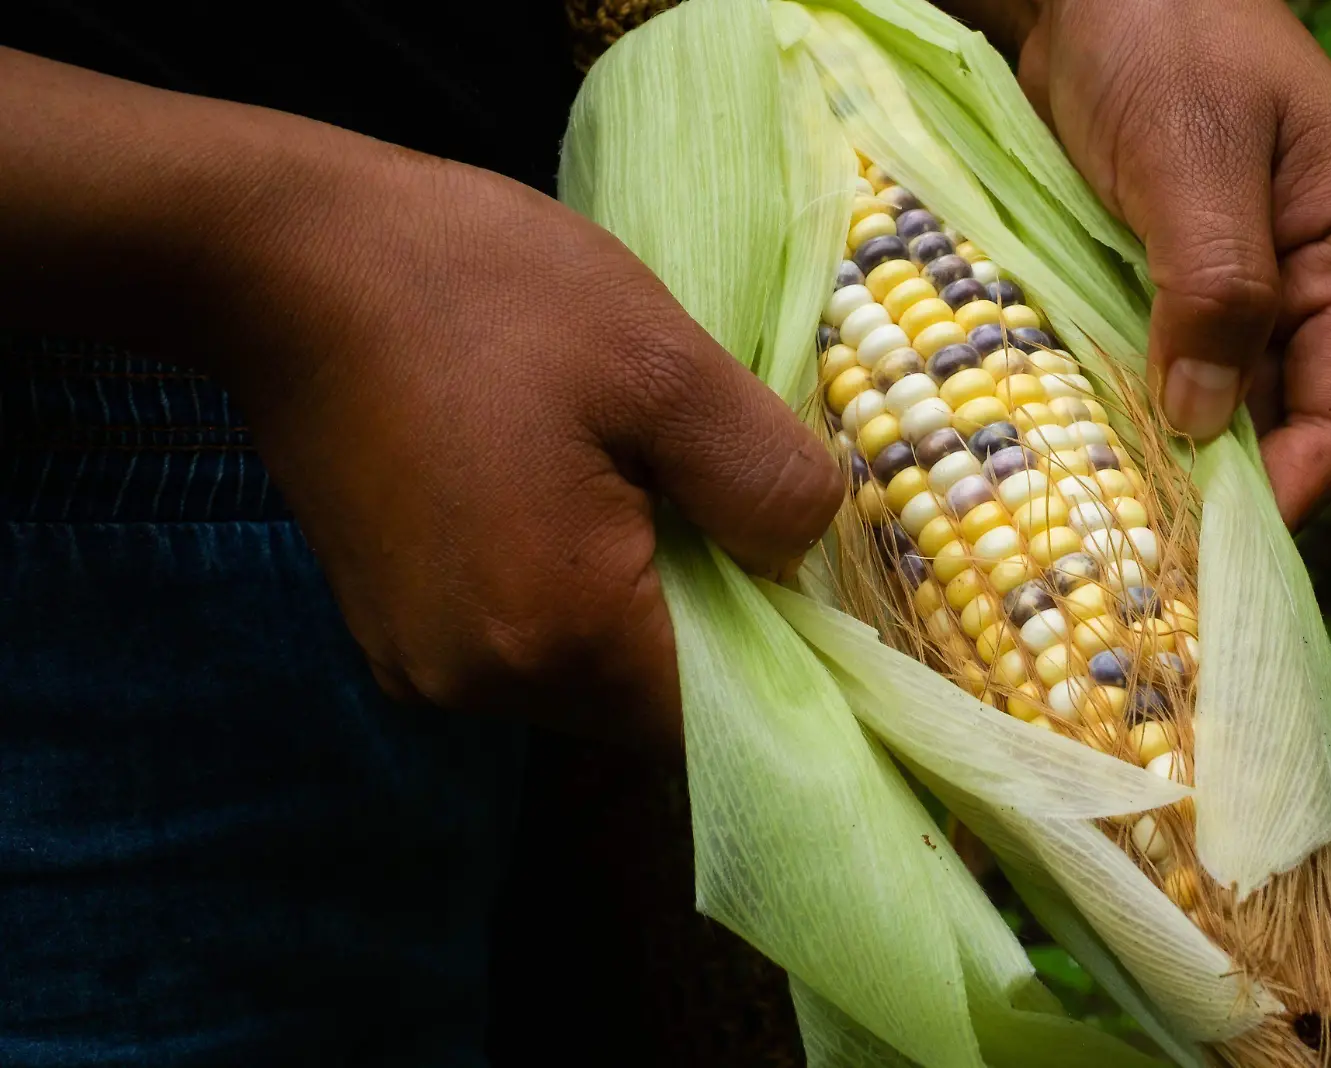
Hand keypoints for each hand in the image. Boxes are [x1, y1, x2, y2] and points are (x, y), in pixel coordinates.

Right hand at [220, 155, 841, 743]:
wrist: (284, 260)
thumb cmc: (479, 291)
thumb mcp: (662, 360)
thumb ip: (763, 478)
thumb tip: (802, 556)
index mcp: (555, 633)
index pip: (723, 713)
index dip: (785, 653)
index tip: (799, 570)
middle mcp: (482, 686)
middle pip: (653, 703)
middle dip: (712, 618)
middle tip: (718, 498)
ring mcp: (423, 668)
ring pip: (590, 676)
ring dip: (640, 603)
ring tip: (637, 483)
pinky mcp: (393, 635)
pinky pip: (526, 645)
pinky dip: (572, 592)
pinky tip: (568, 494)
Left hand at [1013, 0, 1330, 527]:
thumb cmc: (1161, 37)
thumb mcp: (1189, 158)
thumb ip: (1214, 289)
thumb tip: (1206, 426)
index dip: (1283, 493)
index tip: (1203, 555)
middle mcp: (1328, 276)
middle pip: (1289, 423)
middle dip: (1221, 488)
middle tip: (1138, 556)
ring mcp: (1261, 282)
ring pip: (1229, 406)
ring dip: (1172, 455)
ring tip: (1107, 520)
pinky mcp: (1192, 281)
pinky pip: (1179, 369)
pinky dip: (1139, 411)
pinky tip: (1089, 450)